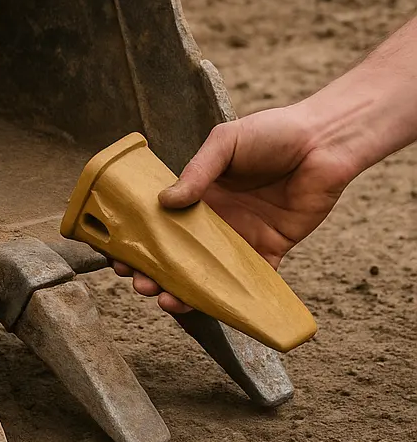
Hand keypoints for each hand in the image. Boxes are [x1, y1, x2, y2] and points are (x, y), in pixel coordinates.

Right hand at [120, 103, 357, 313]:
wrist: (324, 143)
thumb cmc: (272, 133)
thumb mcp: (225, 143)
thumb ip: (196, 172)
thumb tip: (164, 201)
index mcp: (198, 194)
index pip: (159, 221)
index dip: (137, 237)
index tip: (117, 252)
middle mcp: (214, 220)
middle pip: (177, 254)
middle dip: (153, 272)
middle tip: (139, 283)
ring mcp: (240, 239)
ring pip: (206, 275)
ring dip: (184, 291)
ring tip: (165, 300)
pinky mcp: (270, 251)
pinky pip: (249, 283)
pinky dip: (231, 299)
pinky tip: (211, 308)